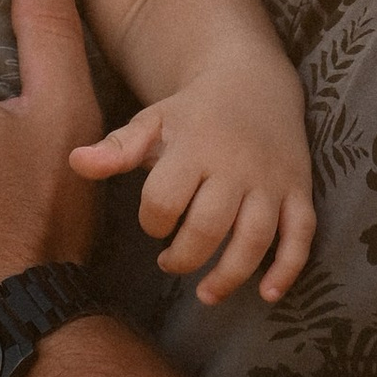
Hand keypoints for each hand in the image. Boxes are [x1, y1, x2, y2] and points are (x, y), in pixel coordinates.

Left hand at [73, 99, 315, 307]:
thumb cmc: (193, 111)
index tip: (153, 223)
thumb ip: (117, 147)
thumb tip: (75, 162)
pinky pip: (301, 234)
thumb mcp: (153, 120)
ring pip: (256, 238)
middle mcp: (237, 165)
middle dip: (184, 257)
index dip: (152, 222)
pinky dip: (288, 268)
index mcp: (196, 146)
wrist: (253, 81)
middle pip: (209, 227)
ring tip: (206, 295)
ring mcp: (271, 180)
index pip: (165, 200)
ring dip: (230, 275)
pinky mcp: (299, 190)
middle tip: (169, 263)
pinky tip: (267, 294)